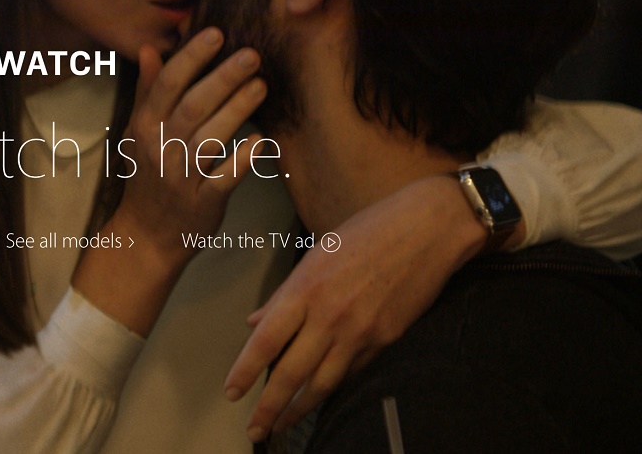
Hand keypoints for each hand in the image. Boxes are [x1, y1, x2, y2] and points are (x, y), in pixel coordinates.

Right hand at [115, 28, 265, 263]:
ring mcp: (180, 178)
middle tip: (252, 55)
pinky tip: (261, 140)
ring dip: (237, 110)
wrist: (145, 236)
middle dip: (222, 78)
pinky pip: (225, 178)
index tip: (217, 33)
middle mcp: (160, 149)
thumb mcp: (139, 132)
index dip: (192, 57)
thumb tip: (148, 48)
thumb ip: (148, 90)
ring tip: (261, 86)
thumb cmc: (148, 176)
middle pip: (192, 107)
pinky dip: (243, 159)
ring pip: (209, 138)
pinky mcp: (202, 203)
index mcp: (144, 127)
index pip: (168, 85)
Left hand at [223, 174, 492, 440]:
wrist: (428, 228)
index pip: (265, 341)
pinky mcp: (386, 339)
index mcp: (305, 289)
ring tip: (283, 424)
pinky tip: (320, 398)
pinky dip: (333, 388)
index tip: (232, 392)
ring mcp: (361, 331)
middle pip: (291, 373)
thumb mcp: (316, 253)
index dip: (245, 371)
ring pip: (323, 382)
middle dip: (269, 407)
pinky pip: (352, 372)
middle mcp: (330, 315)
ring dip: (300, 409)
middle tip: (255, 430)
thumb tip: (254, 322)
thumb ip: (283, 294)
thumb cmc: (368, 231)